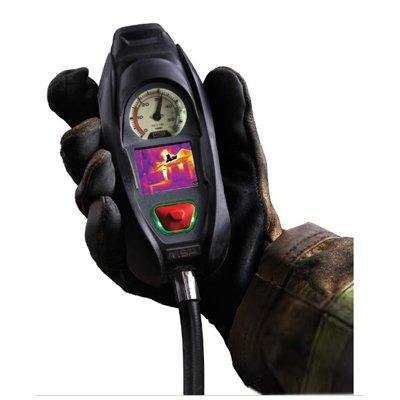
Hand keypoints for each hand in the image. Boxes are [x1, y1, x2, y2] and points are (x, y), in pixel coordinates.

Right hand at [48, 66, 281, 339]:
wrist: (257, 263)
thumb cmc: (246, 210)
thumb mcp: (241, 157)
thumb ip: (231, 117)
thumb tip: (221, 75)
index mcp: (145, 157)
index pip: (102, 124)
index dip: (81, 99)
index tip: (83, 80)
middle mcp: (128, 187)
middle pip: (84, 159)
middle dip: (81, 139)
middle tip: (95, 129)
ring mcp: (125, 224)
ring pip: (87, 198)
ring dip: (88, 178)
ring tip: (104, 164)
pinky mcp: (128, 262)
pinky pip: (104, 245)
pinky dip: (102, 227)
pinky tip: (107, 210)